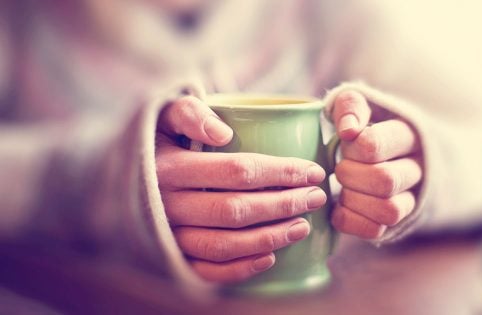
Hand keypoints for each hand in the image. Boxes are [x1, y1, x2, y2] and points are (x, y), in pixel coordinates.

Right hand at [155, 96, 326, 282]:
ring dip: (270, 238)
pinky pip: (206, 271)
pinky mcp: (171, 256)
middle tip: (316, 197)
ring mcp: (168, 235)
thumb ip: (190, 113)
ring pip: (224, 244)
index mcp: (170, 167)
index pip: (238, 171)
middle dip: (284, 205)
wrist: (118, 176)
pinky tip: (270, 257)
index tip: (313, 171)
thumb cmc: (157, 141)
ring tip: (303, 226)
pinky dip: (240, 268)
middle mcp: (167, 205)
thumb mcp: (164, 115)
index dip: (281, 172)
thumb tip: (223, 133)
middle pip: (236, 210)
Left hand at [330, 90, 422, 238]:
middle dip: (350, 175)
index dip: (351, 147)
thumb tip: (348, 129)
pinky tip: (342, 205)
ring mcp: (411, 198)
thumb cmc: (369, 126)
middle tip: (341, 167)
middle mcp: (417, 169)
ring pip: (389, 211)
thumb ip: (351, 107)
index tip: (346, 141)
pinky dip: (351, 221)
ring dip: (354, 201)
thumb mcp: (361, 105)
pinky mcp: (398, 221)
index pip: (374, 145)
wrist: (392, 150)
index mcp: (409, 135)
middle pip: (385, 180)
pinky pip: (377, 231)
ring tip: (345, 188)